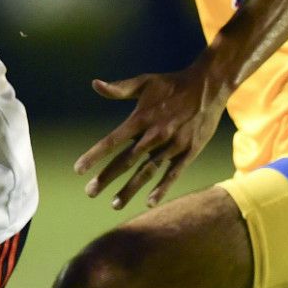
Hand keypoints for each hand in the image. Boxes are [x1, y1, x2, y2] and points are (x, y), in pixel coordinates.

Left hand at [74, 65, 227, 209]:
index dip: (94, 156)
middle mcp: (155, 134)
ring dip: (130, 189)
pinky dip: (161, 188)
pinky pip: (173, 173)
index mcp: (141, 118)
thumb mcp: (145, 82)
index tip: (78, 169)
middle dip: (107, 178)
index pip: (112, 141)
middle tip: (90, 192)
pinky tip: (149, 202)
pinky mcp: (189, 151)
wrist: (209, 86)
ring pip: (147, 171)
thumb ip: (119, 88)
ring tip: (114, 204)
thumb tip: (95, 84)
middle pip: (126, 161)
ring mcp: (172, 145)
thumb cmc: (172, 84)